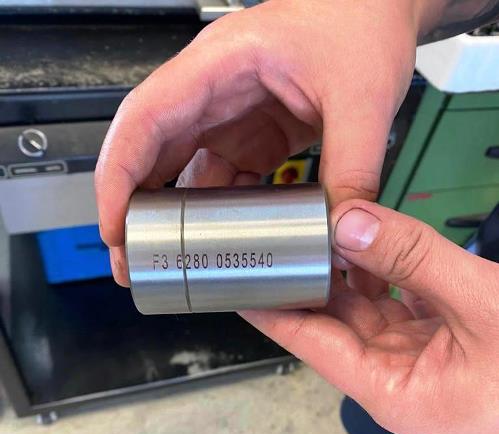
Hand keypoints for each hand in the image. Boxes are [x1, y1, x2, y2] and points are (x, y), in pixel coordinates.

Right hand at [95, 0, 420, 284]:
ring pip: (183, 172)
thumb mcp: (361, 97)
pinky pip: (222, 180)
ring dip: (174, 219)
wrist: (375, 13)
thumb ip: (354, 169)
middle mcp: (212, 94)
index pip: (144, 120)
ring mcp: (231, 119)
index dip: (118, 175)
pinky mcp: (252, 138)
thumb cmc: (357, 21)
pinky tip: (221, 240)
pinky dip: (216, 212)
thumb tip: (345, 232)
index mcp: (219, 67)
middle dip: (136, 210)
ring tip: (174, 261)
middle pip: (151, 154)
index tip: (115, 225)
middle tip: (135, 260)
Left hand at [242, 200, 498, 433]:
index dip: (274, 310)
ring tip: (320, 234)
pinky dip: (386, 275)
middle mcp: (399, 379)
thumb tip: (349, 221)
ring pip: (369, 309)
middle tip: (282, 241)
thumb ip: (413, 258)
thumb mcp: (485, 304)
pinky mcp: (444, 341)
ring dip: (349, 272)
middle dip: (311, 280)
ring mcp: (422, 360)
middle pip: (337, 323)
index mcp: (395, 391)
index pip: (313, 343)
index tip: (242, 283)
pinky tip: (370, 246)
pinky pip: (400, 304)